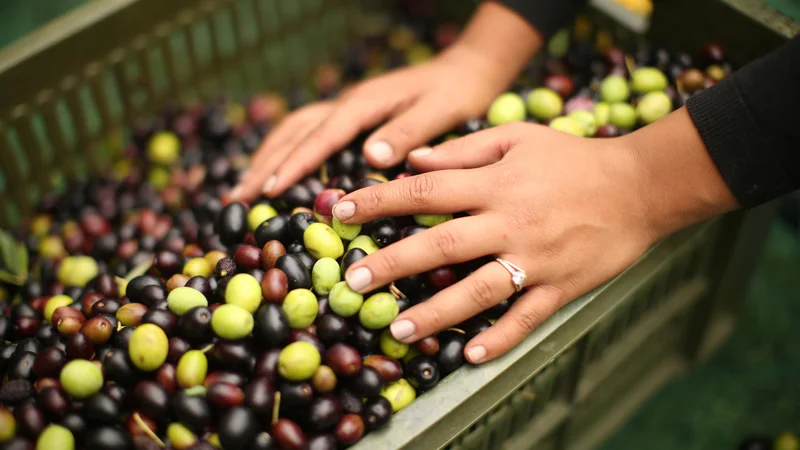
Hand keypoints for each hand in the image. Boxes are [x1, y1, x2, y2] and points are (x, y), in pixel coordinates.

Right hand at [230, 2, 540, 201]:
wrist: (466, 71)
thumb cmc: (457, 94)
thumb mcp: (442, 111)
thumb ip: (409, 131)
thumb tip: (371, 156)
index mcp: (365, 104)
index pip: (321, 136)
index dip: (295, 164)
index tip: (270, 190)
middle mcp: (348, 103)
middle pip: (294, 131)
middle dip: (264, 164)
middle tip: (238, 198)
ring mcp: (346, 108)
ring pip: (294, 130)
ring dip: (266, 157)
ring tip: (243, 189)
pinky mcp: (350, 116)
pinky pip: (307, 132)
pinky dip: (285, 151)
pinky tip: (276, 170)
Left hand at [331, 108, 736, 363]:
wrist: (640, 187)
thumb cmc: (572, 159)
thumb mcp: (516, 139)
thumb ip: (462, 150)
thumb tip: (411, 159)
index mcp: (495, 183)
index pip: (426, 190)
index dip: (379, 200)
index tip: (339, 209)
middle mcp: (511, 222)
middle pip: (442, 244)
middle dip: (393, 263)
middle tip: (353, 281)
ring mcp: (537, 258)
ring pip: (479, 289)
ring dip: (437, 312)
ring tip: (398, 329)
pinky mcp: (561, 287)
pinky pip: (526, 317)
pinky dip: (499, 338)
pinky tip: (469, 355)